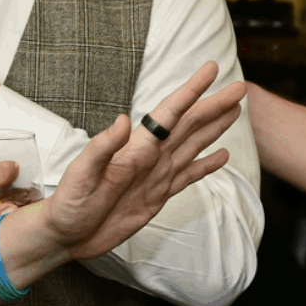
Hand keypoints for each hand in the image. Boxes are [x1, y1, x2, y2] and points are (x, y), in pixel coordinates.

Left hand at [40, 62, 245, 260]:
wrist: (65, 235)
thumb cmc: (69, 203)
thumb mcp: (82, 174)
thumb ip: (102, 147)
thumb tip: (123, 120)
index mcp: (134, 147)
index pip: (169, 113)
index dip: (190, 91)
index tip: (210, 70)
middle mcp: (149, 157)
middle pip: (189, 125)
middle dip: (213, 105)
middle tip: (239, 87)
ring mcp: (155, 176)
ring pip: (192, 145)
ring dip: (214, 127)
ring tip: (235, 110)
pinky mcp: (157, 196)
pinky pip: (188, 177)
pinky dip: (206, 166)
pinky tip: (222, 156)